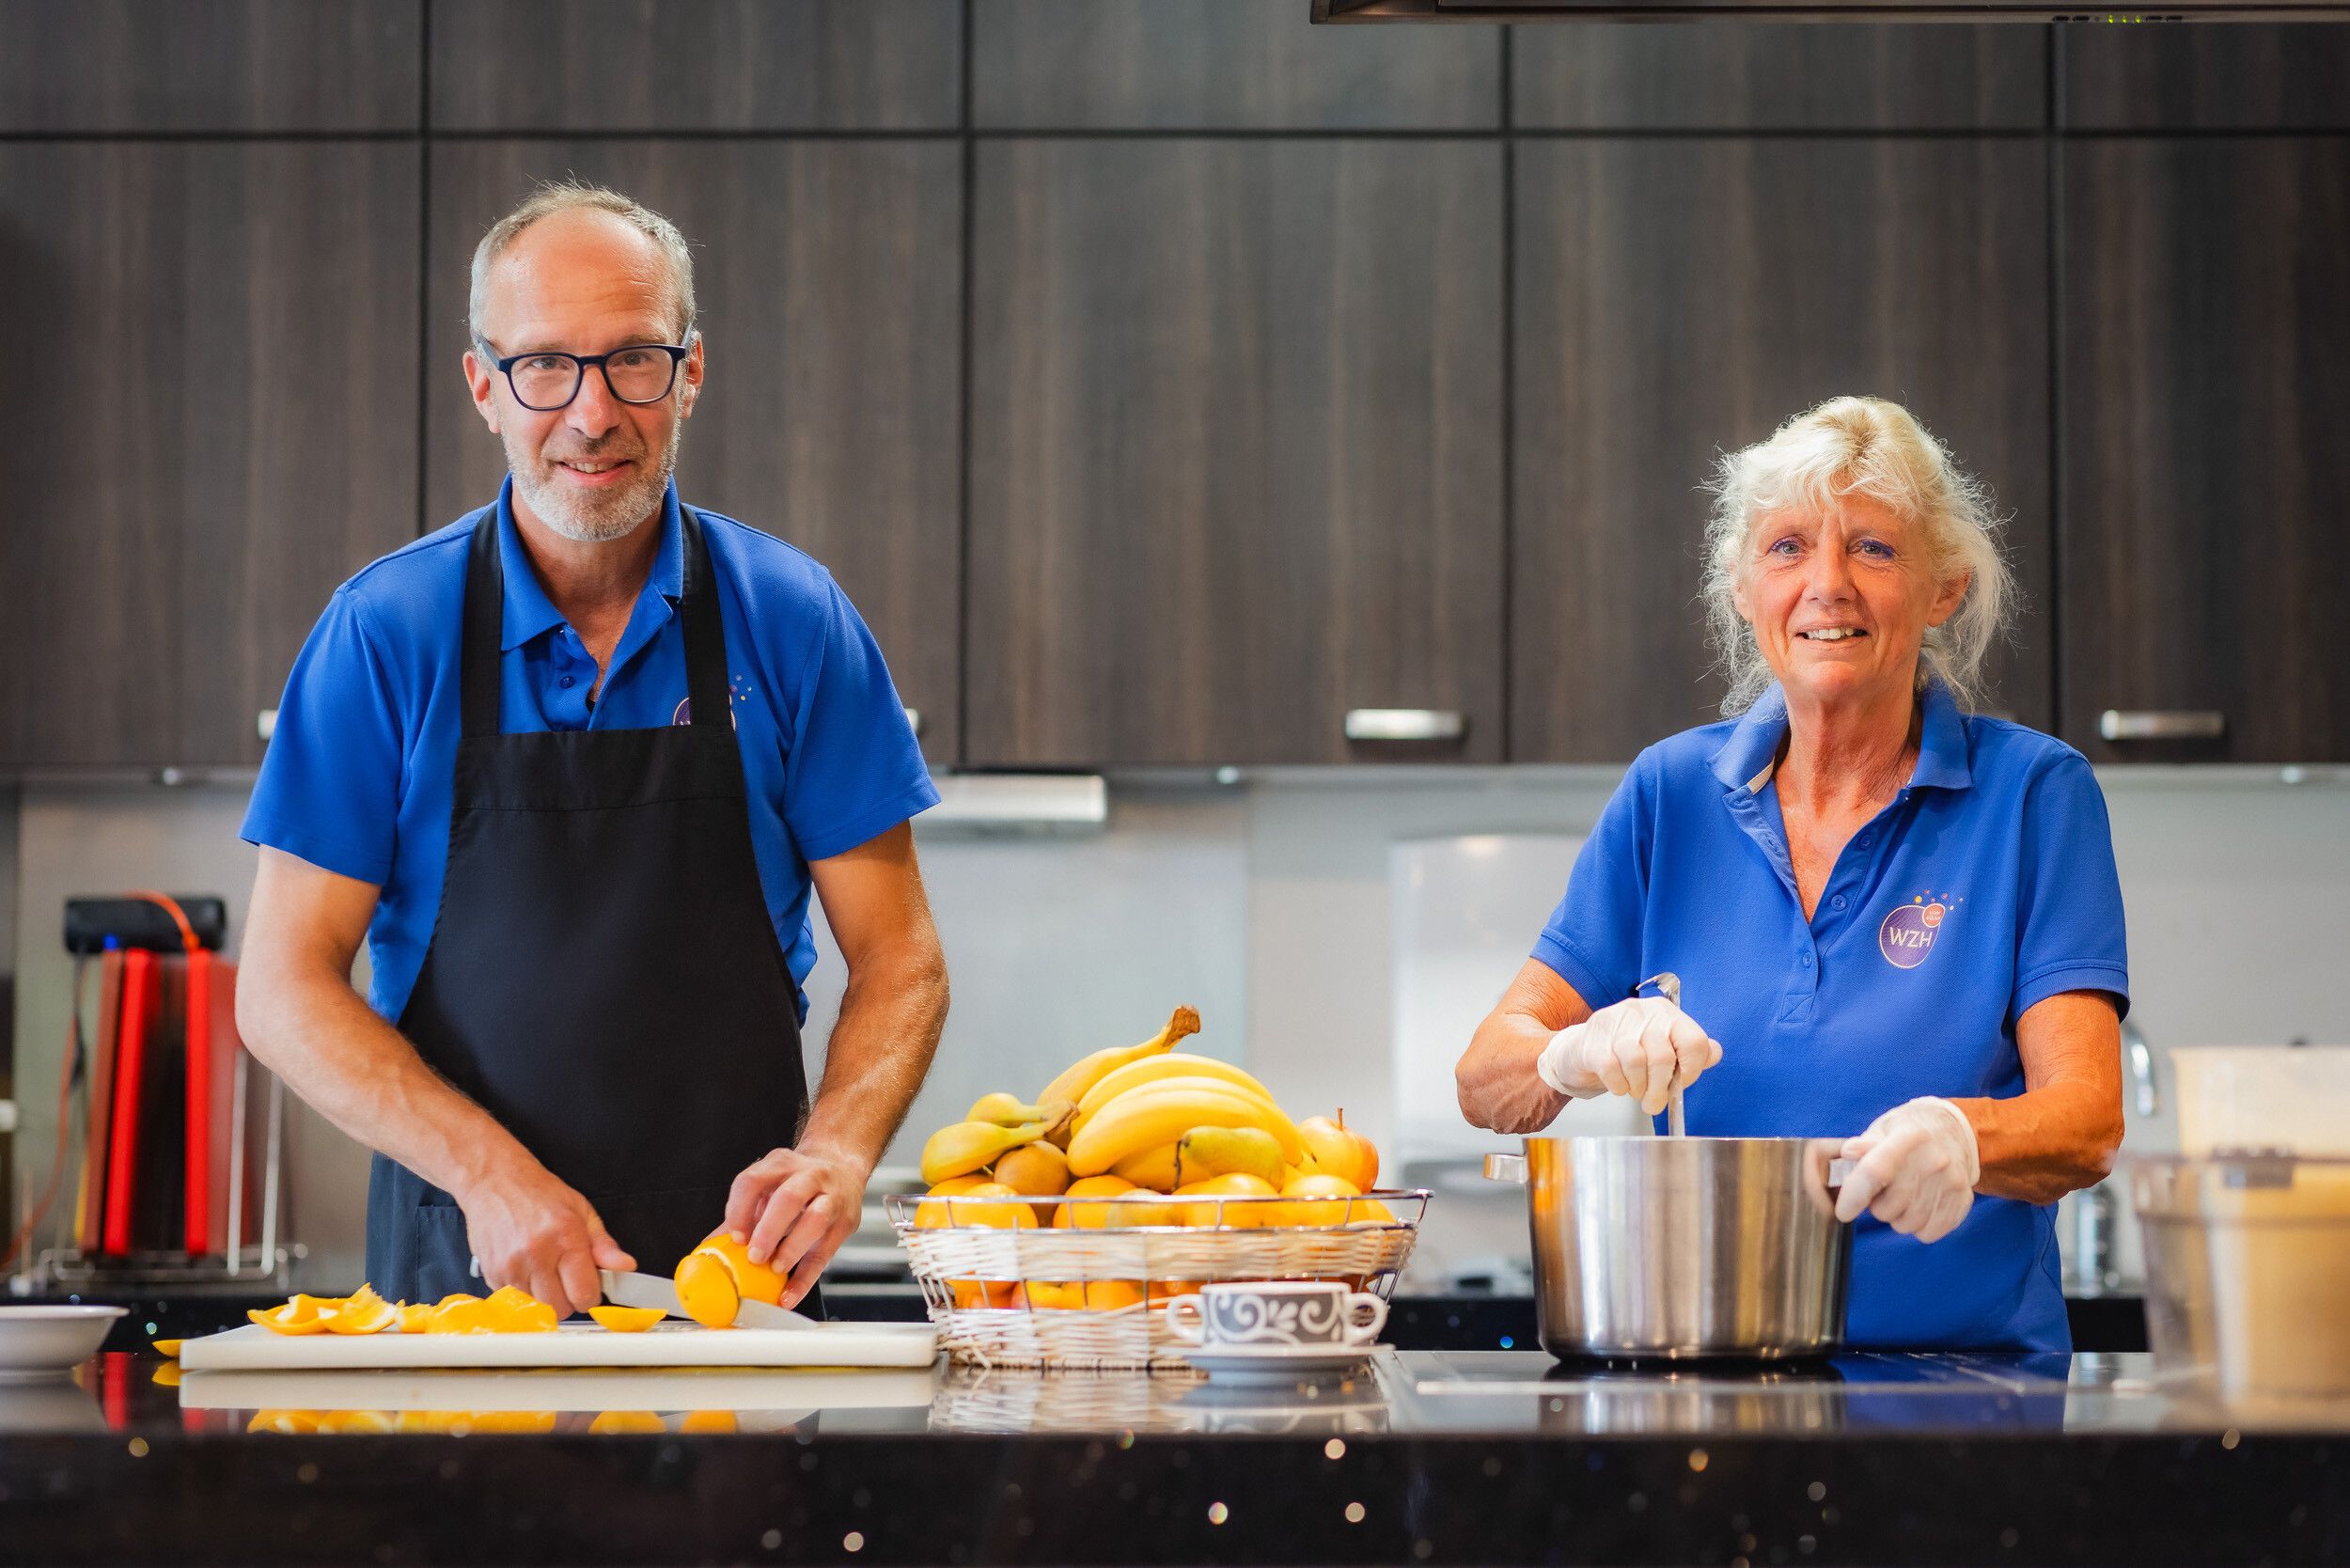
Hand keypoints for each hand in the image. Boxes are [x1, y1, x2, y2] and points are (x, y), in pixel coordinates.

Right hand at [457, 1156, 634, 1318]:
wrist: (494, 1181)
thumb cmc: (539, 1194)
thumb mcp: (582, 1211)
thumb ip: (605, 1245)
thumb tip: (625, 1267)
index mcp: (565, 1237)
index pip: (584, 1295)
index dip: (590, 1294)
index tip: (587, 1285)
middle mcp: (536, 1254)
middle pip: (561, 1308)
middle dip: (568, 1299)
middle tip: (566, 1277)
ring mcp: (510, 1266)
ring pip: (537, 1309)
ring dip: (544, 1297)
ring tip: (544, 1270)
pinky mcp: (491, 1274)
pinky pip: (514, 1301)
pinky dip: (523, 1293)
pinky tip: (526, 1270)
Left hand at [724, 1145, 868, 1309]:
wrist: (842, 1169)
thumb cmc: (798, 1183)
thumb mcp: (769, 1188)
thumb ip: (742, 1214)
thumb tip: (709, 1247)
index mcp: (780, 1164)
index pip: (753, 1180)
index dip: (740, 1210)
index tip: (735, 1238)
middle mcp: (809, 1175)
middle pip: (789, 1198)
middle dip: (769, 1230)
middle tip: (755, 1256)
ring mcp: (832, 1197)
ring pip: (816, 1219)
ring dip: (792, 1247)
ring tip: (776, 1269)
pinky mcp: (846, 1222)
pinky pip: (825, 1253)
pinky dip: (806, 1278)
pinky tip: (790, 1294)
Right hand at [1535, 995, 1722, 1115]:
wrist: (1581, 1051)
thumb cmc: (1629, 1052)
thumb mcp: (1663, 1048)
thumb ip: (1691, 1051)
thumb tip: (1714, 1053)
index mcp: (1666, 1012)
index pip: (1693, 1040)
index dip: (1692, 1070)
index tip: (1682, 1083)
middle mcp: (1642, 1011)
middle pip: (1663, 1056)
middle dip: (1660, 1088)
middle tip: (1654, 1103)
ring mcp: (1615, 1022)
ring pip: (1636, 1062)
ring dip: (1638, 1087)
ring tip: (1636, 1092)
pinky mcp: (1593, 1039)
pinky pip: (1612, 1069)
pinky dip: (1618, 1086)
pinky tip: (1618, 1085)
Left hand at [1834, 1097, 1979, 1242]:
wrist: (1954, 1132)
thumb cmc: (1907, 1135)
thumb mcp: (1883, 1129)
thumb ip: (1864, 1145)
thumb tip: (1849, 1152)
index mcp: (1907, 1137)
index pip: (1876, 1172)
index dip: (1854, 1196)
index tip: (1843, 1212)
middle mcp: (1934, 1159)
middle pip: (1888, 1207)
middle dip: (1876, 1206)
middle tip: (1883, 1190)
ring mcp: (1952, 1181)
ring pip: (1907, 1224)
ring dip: (1897, 1217)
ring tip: (1904, 1195)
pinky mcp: (1963, 1200)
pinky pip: (1928, 1233)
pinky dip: (1918, 1226)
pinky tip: (1920, 1205)